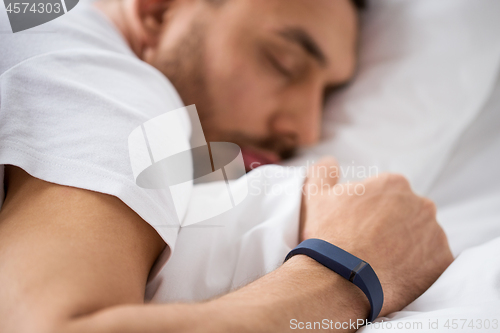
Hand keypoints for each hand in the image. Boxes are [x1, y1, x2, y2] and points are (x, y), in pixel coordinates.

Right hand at [299, 158, 453, 316]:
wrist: (338, 280)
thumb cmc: (327, 236)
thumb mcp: (315, 196)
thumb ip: (324, 172)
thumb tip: (330, 162)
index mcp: (394, 184)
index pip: (387, 195)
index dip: (371, 212)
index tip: (359, 227)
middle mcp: (421, 204)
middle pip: (408, 214)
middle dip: (392, 227)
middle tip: (369, 245)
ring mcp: (435, 234)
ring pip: (422, 237)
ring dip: (407, 246)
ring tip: (382, 262)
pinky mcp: (442, 262)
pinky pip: (433, 261)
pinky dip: (419, 267)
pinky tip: (396, 273)